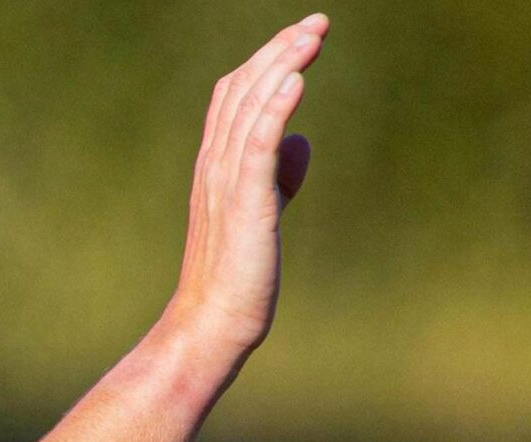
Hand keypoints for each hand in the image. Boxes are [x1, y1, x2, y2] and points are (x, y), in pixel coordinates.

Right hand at [164, 14, 326, 358]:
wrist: (213, 323)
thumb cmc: (237, 277)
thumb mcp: (262, 213)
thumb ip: (280, 175)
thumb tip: (302, 141)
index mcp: (216, 168)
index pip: (234, 98)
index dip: (267, 62)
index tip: (302, 36)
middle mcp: (215, 167)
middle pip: (243, 92)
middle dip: (280, 52)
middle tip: (317, 23)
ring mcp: (226, 184)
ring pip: (251, 110)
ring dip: (282, 67)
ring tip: (312, 36)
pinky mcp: (245, 204)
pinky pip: (257, 146)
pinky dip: (275, 108)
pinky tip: (296, 80)